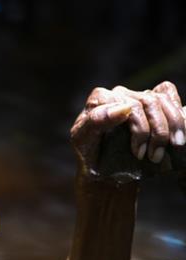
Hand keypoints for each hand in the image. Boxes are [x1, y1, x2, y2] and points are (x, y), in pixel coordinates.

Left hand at [70, 81, 184, 176]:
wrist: (103, 167)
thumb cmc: (91, 155)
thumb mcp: (83, 142)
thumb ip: (95, 122)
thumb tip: (125, 107)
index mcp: (99, 100)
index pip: (126, 104)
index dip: (139, 129)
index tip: (139, 153)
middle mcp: (118, 94)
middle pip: (148, 103)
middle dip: (157, 132)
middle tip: (154, 157)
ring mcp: (136, 95)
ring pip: (161, 100)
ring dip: (172, 126)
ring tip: (172, 148)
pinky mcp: (151, 99)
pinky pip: (167, 92)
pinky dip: (176, 111)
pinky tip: (177, 132)